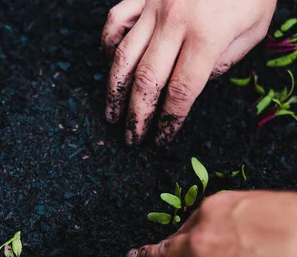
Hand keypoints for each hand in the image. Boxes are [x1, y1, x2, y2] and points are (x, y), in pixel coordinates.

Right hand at [102, 0, 276, 144]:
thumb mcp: (255, 27)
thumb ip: (224, 61)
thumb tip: (194, 83)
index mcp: (207, 36)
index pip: (180, 91)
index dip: (168, 121)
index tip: (161, 138)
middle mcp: (174, 24)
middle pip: (147, 82)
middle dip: (137, 116)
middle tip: (132, 138)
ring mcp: (153, 8)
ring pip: (123, 57)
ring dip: (114, 91)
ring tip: (111, 114)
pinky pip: (115, 21)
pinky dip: (108, 44)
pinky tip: (110, 63)